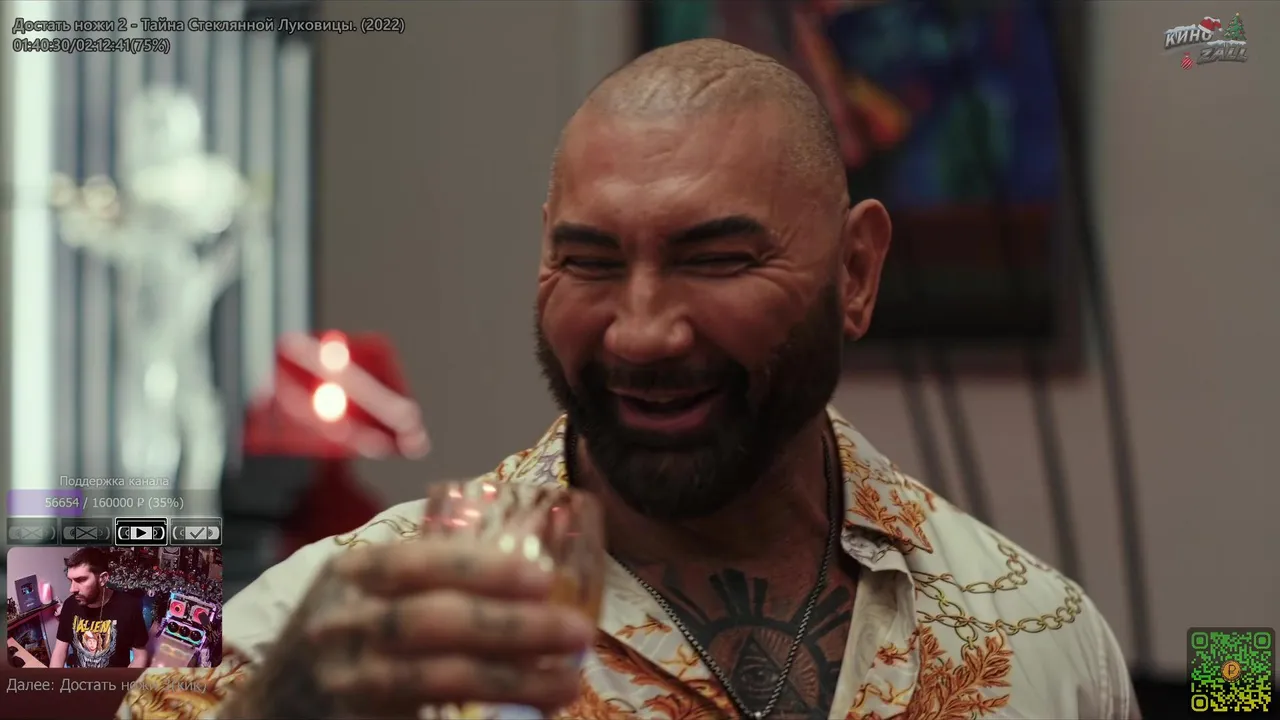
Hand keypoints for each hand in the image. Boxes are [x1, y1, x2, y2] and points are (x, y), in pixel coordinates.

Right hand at [221, 540, 595, 719]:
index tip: (544, 578)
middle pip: (435, 623)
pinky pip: (430, 718)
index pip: (416, 563)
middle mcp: (342, 627)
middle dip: (514, 627)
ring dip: (513, 681)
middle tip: (577, 632)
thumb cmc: (336, 635)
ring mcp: (348, 682)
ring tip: (567, 682)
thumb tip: (522, 551)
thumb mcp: (360, 588)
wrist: (271, 709)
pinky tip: (528, 718)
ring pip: (439, 678)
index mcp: (350, 575)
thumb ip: (419, 572)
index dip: (482, 569)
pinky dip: (484, 718)